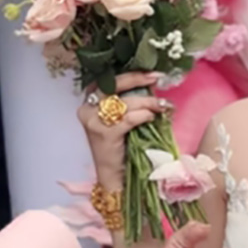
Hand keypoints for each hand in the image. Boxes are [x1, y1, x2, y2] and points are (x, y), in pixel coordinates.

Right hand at [77, 71, 172, 188]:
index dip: (129, 74)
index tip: (150, 72)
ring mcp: (93, 122)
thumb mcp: (120, 118)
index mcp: (89, 101)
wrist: (113, 175)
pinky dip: (142, 116)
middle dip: (137, 79)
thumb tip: (151, 84)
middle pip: (113, 85)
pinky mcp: (103, 134)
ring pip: (123, 103)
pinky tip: (151, 117)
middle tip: (156, 78)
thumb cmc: (120, 145)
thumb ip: (129, 101)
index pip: (107, 80)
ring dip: (146, 102)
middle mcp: (87, 109)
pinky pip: (127, 119)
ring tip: (161, 105)